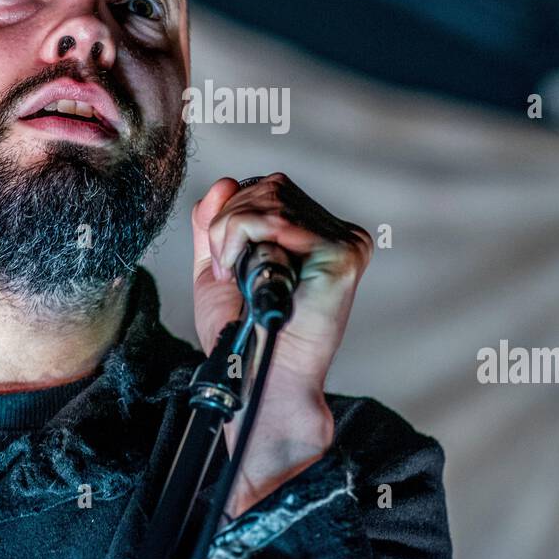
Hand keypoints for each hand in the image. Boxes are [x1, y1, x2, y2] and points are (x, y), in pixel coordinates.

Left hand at [191, 174, 374, 514]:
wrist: (262, 375)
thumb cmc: (245, 334)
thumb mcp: (218, 269)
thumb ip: (215, 225)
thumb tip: (224, 182)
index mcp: (314, 233)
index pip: (269, 190)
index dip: (233, 218)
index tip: (226, 264)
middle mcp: (335, 233)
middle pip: (268, 187)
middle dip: (227, 225)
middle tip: (227, 273)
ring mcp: (343, 241)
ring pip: (268, 199)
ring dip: (230, 236)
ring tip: (236, 277)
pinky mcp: (343, 254)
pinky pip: (275, 220)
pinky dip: (243, 241)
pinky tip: (248, 276)